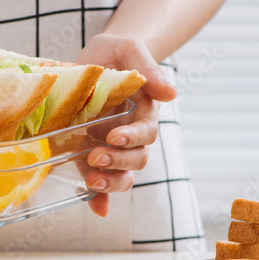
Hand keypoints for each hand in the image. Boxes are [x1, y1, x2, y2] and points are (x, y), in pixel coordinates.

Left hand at [74, 34, 177, 216]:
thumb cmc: (114, 52)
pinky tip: (96, 208)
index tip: (114, 137)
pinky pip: (97, 179)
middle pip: (136, 159)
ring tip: (92, 182)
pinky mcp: (87, 152)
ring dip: (111, 183)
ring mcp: (109, 147)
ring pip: (122, 175)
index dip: (132, 137)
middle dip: (118, 162)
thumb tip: (171, 93)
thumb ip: (148, 69)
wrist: (91, 57)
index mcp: (143, 112)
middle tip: (95, 157)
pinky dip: (99, 199)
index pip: (145, 132)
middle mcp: (130, 134)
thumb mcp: (129, 50)